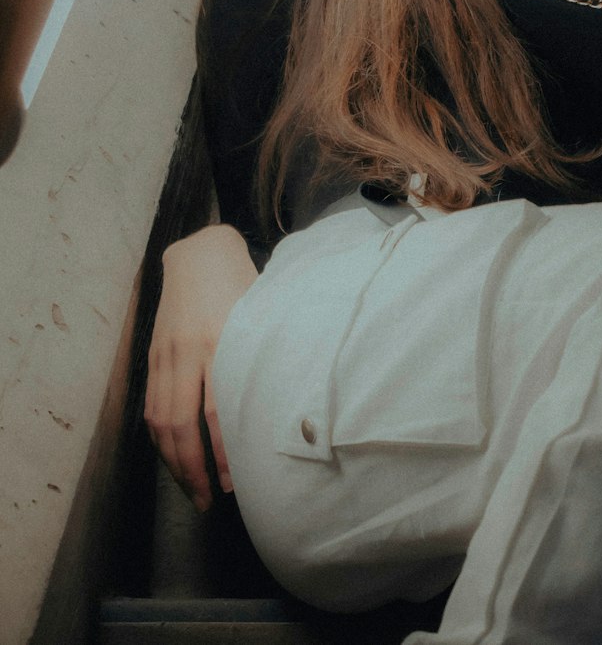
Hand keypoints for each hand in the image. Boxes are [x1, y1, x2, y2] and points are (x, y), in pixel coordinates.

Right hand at [144, 223, 258, 510]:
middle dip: (195, 469)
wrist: (201, 255)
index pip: (220, 409)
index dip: (225, 451)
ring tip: (193, 491)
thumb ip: (272, 356)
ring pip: (162, 420)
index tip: (237, 482)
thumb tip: (294, 408)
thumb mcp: (266, 314)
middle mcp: (189, 351)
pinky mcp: (153, 356)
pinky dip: (160, 440)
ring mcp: (166, 355)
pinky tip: (174, 460)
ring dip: (175, 462)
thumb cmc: (245, 284)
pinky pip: (151, 406)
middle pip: (183, 423)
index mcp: (224, 340)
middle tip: (211, 501)